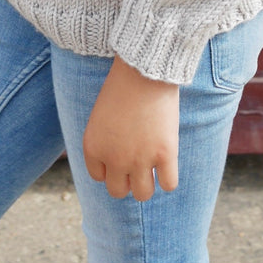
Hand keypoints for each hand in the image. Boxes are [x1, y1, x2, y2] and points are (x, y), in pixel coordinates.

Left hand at [83, 56, 179, 200]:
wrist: (144, 68)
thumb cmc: (122, 84)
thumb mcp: (101, 115)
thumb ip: (105, 140)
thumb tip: (118, 164)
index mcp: (93, 147)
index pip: (99, 177)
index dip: (111, 166)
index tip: (121, 153)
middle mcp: (114, 158)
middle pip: (118, 191)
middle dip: (127, 178)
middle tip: (137, 161)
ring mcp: (139, 159)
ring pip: (142, 194)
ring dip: (147, 182)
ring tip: (152, 165)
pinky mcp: (165, 155)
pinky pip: (169, 185)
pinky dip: (168, 178)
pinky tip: (168, 162)